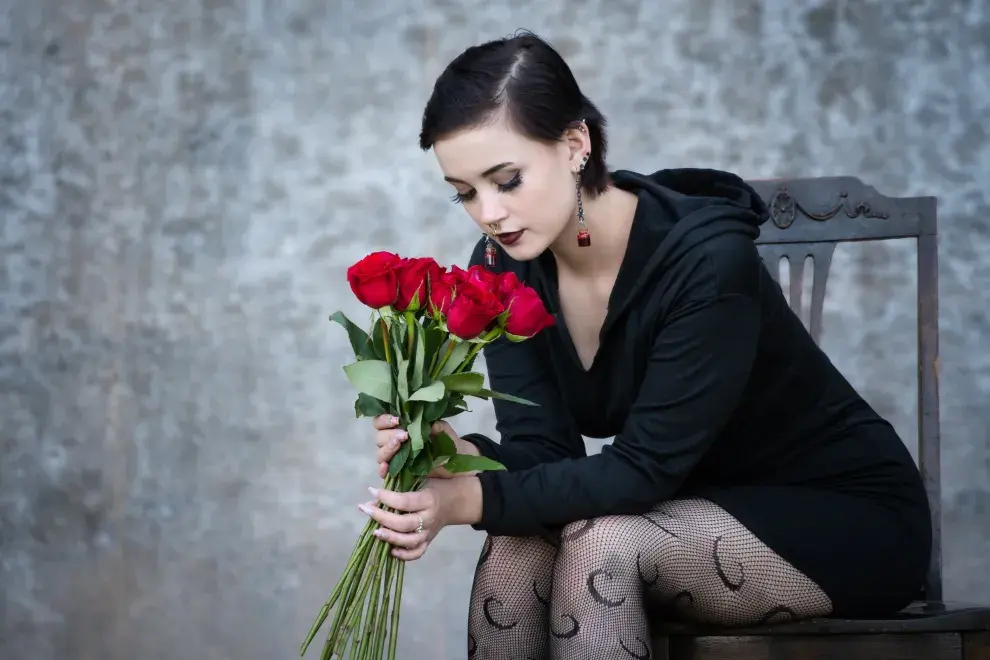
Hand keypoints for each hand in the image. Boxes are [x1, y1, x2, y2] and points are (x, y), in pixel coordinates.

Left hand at [359, 477, 481, 560]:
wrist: (454, 502)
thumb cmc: (434, 487)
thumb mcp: (420, 481)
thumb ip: (398, 489)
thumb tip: (372, 500)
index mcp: (429, 500)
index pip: (405, 501)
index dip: (387, 497)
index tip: (371, 491)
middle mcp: (429, 518)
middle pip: (404, 523)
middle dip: (382, 517)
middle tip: (366, 510)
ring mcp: (429, 533)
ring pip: (409, 541)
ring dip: (391, 538)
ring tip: (375, 532)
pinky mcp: (428, 542)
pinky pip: (417, 553)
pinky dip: (404, 555)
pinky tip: (390, 550)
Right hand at [372, 415, 477, 478]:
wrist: (458, 467)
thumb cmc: (449, 446)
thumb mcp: (447, 435)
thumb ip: (440, 428)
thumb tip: (432, 425)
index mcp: (402, 428)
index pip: (382, 422)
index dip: (384, 420)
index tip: (397, 420)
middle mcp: (395, 442)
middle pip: (379, 437)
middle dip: (389, 434)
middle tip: (404, 435)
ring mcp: (396, 459)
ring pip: (380, 454)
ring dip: (387, 449)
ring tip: (399, 445)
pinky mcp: (398, 474)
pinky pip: (384, 473)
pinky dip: (382, 470)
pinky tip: (386, 466)